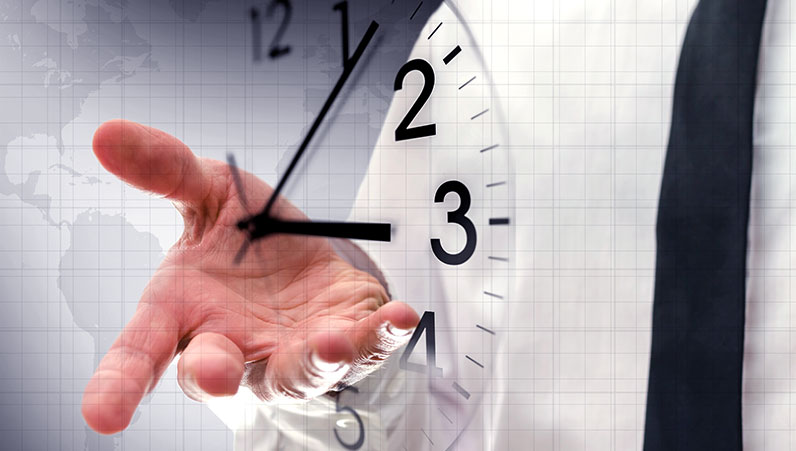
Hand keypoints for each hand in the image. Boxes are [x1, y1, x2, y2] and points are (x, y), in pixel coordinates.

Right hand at [81, 119, 418, 433]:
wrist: (302, 253)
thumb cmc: (245, 239)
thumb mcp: (208, 192)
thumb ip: (165, 170)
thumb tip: (106, 133)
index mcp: (187, 313)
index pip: (143, 352)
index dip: (119, 384)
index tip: (100, 415)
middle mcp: (236, 345)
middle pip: (218, 373)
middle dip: (215, 373)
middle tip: (216, 369)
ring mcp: (293, 349)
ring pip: (297, 372)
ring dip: (311, 361)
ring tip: (329, 341)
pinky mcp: (347, 336)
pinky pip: (367, 345)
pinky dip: (382, 335)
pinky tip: (399, 317)